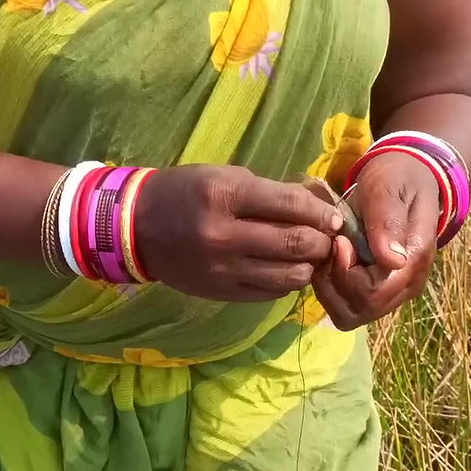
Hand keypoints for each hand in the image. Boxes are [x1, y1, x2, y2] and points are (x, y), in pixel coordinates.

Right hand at [135, 165, 343, 301]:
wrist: (137, 227)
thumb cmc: (186, 192)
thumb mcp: (224, 176)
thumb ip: (270, 192)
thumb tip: (318, 206)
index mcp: (224, 196)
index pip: (291, 205)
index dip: (322, 212)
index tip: (333, 216)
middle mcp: (224, 235)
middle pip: (296, 244)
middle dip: (322, 240)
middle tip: (327, 237)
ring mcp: (223, 269)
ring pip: (289, 276)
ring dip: (308, 265)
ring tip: (308, 255)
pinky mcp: (221, 292)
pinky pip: (270, 293)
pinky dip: (286, 281)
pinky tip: (283, 269)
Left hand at [312, 153, 439, 329]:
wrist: (406, 177)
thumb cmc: (396, 178)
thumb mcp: (388, 187)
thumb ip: (388, 221)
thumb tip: (392, 261)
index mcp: (413, 262)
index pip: (372, 295)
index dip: (345, 273)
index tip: (340, 241)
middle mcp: (406, 286)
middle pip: (360, 312)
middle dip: (334, 283)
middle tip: (332, 247)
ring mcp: (393, 292)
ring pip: (351, 315)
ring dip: (330, 288)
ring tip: (331, 254)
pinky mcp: (377, 290)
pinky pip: (347, 306)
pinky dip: (332, 288)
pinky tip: (332, 259)